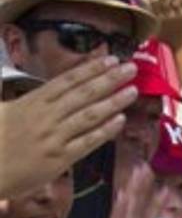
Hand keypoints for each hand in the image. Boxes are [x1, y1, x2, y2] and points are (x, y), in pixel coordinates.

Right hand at [0, 57, 137, 198]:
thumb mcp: (4, 110)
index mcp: (32, 101)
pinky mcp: (60, 158)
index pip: (67, 80)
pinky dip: (105, 130)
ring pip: (89, 115)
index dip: (90, 69)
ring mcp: (55, 137)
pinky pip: (88, 142)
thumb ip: (27, 98)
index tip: (110, 59)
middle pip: (83, 93)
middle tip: (131, 68)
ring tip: (132, 91)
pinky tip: (121, 120)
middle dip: (109, 79)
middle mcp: (46, 116)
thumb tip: (46, 90)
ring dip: (113, 102)